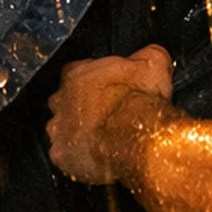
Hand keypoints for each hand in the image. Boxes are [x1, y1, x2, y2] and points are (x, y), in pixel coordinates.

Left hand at [47, 45, 173, 183]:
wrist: (137, 136)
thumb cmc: (140, 101)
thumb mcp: (153, 64)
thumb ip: (148, 55)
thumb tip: (153, 53)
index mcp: (78, 73)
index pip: (77, 70)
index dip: (94, 79)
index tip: (108, 86)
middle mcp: (61, 100)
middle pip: (65, 101)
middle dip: (82, 107)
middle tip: (106, 114)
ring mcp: (58, 129)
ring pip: (62, 130)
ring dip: (78, 133)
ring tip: (102, 139)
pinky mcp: (62, 155)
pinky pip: (66, 157)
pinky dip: (78, 158)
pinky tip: (97, 158)